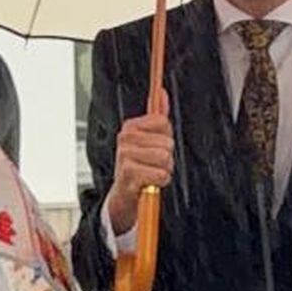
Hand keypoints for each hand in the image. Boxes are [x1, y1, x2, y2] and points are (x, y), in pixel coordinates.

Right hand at [107, 96, 173, 234]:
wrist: (124, 197)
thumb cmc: (139, 168)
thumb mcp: (148, 140)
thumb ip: (157, 116)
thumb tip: (162, 93)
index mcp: (131, 127)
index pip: (163, 122)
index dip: (166, 138)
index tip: (155, 147)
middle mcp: (125, 139)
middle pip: (167, 142)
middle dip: (167, 157)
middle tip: (153, 165)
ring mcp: (125, 155)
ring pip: (165, 158)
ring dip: (164, 170)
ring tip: (151, 174)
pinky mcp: (128, 173)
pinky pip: (160, 174)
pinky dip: (160, 181)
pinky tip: (150, 183)